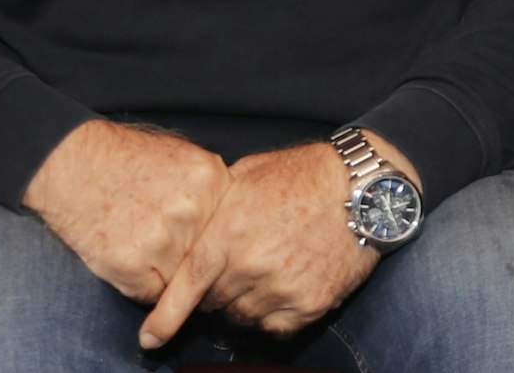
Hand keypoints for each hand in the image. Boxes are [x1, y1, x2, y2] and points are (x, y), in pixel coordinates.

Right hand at [21, 119, 228, 303]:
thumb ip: (211, 189)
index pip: (230, 228)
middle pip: (208, 256)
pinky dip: (139, 283)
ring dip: (164, 272)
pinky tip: (125, 252)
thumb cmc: (124, 159)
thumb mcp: (182, 157)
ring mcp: (164, 240)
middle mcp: (193, 211)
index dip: (215, 240)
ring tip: (140, 240)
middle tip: (164, 241)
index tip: (203, 244)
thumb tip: (232, 221)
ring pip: (181, 279)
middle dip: (190, 258)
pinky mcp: (133, 266)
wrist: (72, 163)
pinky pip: (151, 294)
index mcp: (212, 179)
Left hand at [140, 135, 421, 346]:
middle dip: (219, 288)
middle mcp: (251, 266)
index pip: (186, 286)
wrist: (363, 186)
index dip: (165, 318)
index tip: (150, 339)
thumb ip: (216, 208)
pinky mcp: (311, 304)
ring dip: (247, 301)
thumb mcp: (249, 176)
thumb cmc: (304, 174)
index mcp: (229, 232)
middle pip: (215, 302)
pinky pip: (277, 326)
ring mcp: (282, 289)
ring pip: (245, 317)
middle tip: (242, 262)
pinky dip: (276, 313)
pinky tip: (287, 283)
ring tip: (270, 266)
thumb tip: (190, 231)